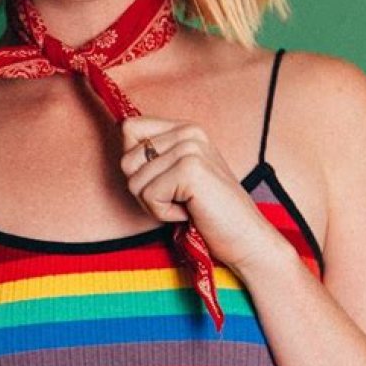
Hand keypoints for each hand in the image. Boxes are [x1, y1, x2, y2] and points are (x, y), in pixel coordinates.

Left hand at [120, 115, 284, 272]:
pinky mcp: (191, 169)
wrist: (246, 239)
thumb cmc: (209, 212)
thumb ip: (153, 155)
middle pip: (127, 158)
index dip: (134, 162)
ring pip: (134, 180)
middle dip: (143, 189)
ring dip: (154, 204)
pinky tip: (190, 213)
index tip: (163, 181)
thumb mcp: (177, 176)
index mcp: (185, 129)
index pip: (129, 127)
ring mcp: (191, 148)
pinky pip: (148, 195)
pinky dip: (163, 213)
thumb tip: (118, 131)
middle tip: (176, 199)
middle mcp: (189, 131)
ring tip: (185, 206)